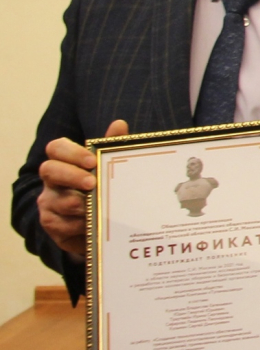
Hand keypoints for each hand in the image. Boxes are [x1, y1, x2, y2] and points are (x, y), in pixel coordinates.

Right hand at [37, 119, 126, 259]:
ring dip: (80, 204)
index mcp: (64, 162)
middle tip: (92, 183)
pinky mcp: (52, 224)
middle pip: (49, 169)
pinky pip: (61, 224)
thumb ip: (112, 148)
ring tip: (100, 207)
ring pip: (57, 200)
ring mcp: (49, 202)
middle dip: (71, 175)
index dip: (71, 152)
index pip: (56, 148)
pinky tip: (93, 224)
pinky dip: (79, 224)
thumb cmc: (103, 190)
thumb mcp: (109, 169)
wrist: (100, 225)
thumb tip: (119, 124)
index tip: (92, 160)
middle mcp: (52, 180)